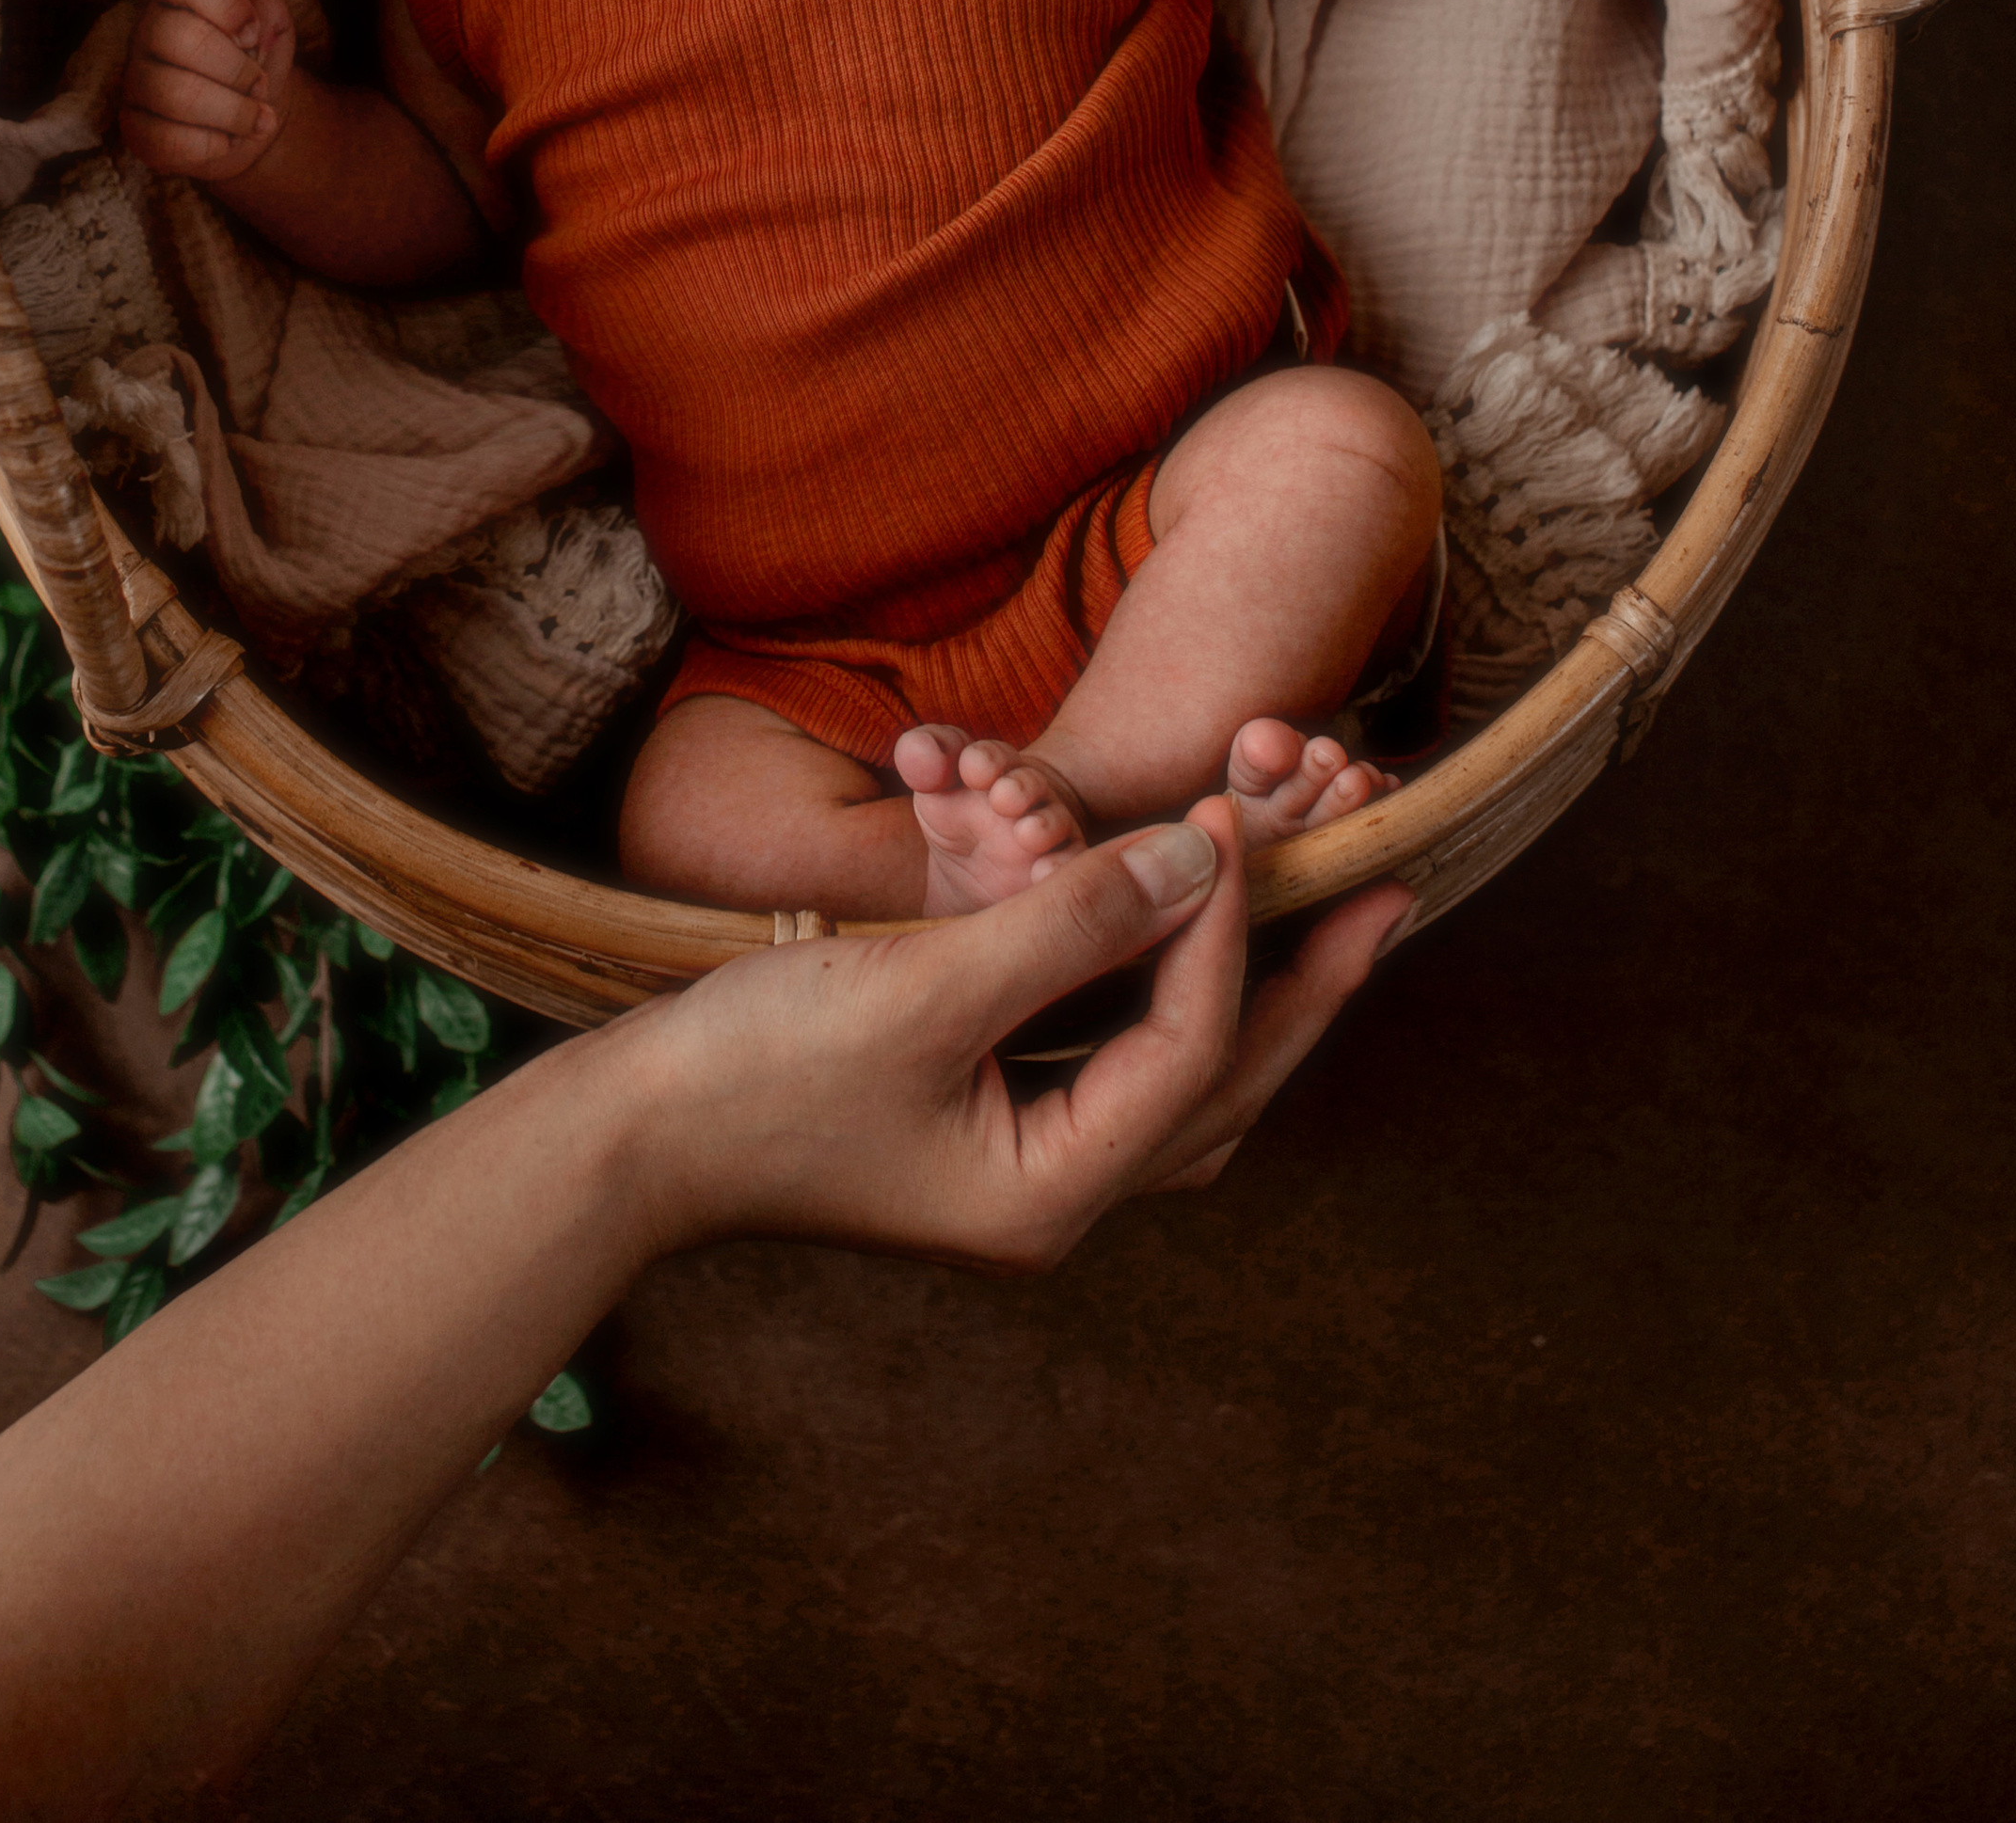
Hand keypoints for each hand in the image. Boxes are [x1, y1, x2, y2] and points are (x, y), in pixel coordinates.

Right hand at [120, 0, 296, 182]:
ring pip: (176, 94)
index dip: (230, 5)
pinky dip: (212, 146)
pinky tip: (229, 141)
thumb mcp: (273, 26)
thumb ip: (267, 10)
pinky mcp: (135, 128)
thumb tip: (252, 33)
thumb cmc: (257, 60)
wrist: (251, 116)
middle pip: (180, 38)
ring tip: (259, 119)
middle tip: (260, 86)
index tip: (253, 36)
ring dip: (234, 112)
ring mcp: (136, 81)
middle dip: (237, 69)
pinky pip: (166, 140)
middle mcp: (149, 32)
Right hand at [617, 797, 1409, 1274]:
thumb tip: (1203, 858)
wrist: (627, 1139)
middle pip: (1223, 1089)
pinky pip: (1113, 1063)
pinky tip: (1180, 942)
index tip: (1231, 817)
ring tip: (1317, 917)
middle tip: (1388, 892)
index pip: (1188, 1048)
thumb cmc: (759, 1072)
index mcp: (1051, 1191)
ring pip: (1177, 1084)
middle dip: (1305, 989)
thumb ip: (1070, 923)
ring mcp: (1016, 1174)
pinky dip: (1160, 999)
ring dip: (1245, 995)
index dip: (1221, 928)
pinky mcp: (977, 1130)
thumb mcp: (925, 989)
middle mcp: (1053, 1198)